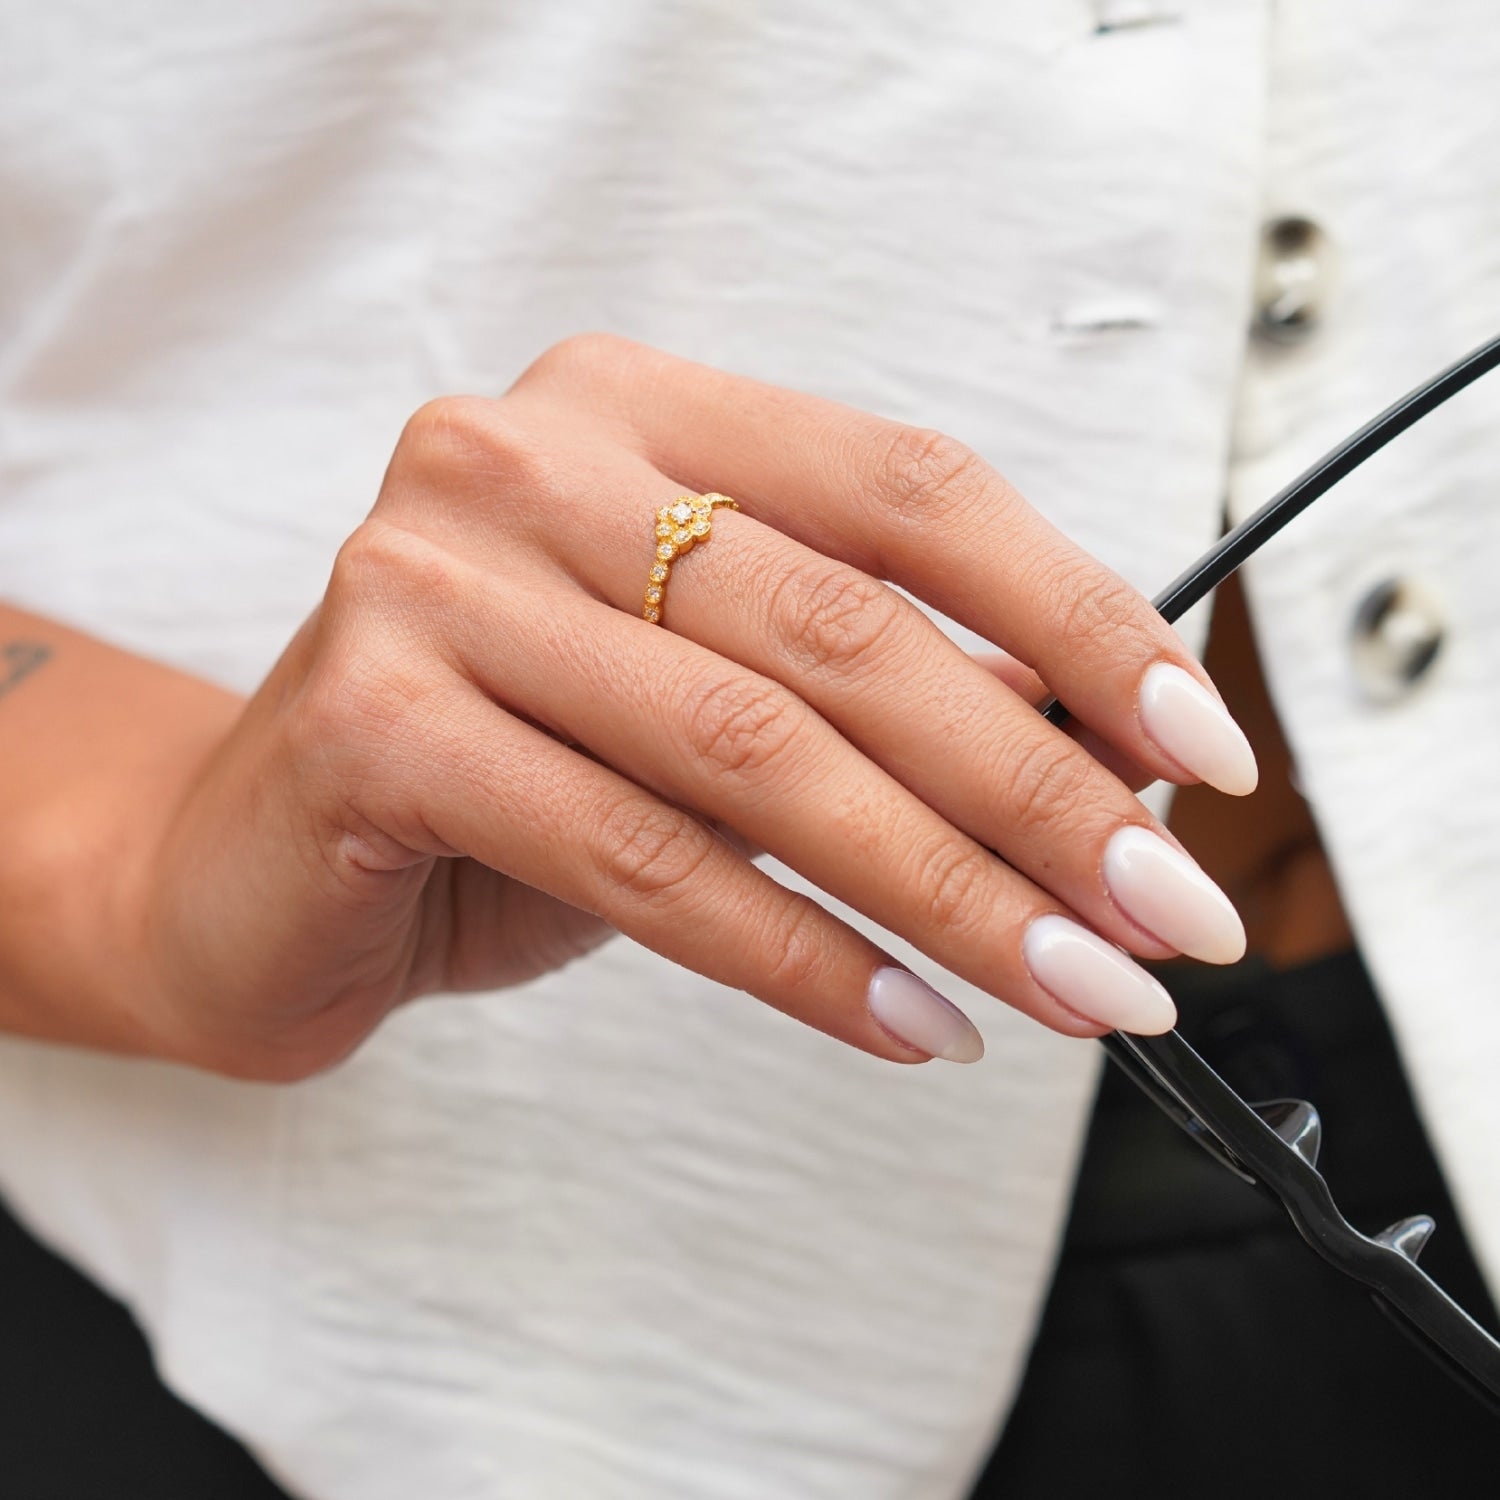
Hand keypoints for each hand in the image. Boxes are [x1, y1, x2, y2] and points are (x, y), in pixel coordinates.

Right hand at [126, 335, 1254, 1077]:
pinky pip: (642, 856)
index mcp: (638, 410)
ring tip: (1072, 991)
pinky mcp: (378, 721)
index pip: (911, 490)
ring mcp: (439, 580)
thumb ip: (874, 700)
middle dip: (1038, 791)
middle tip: (1160, 916)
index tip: (1194, 750)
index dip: (1079, 617)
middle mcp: (530, 460)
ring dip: (948, 891)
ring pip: (758, 752)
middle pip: (850, 631)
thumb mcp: (708, 704)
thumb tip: (1098, 762)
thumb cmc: (504, 771)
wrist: (249, 861)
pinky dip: (798, 954)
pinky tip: (907, 1020)